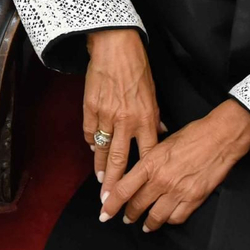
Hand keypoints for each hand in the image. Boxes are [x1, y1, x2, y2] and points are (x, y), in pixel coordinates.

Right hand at [84, 28, 160, 188]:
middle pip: (120, 160)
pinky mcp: (90, 107)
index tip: (140, 191)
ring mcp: (106, 114)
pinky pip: (90, 131)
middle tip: (110, 203)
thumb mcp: (153, 92)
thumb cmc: (137, 67)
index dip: (142, 175)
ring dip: (101, 168)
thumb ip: (154, 117)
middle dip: (115, 185)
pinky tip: (93, 149)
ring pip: (102, 150)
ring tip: (101, 184)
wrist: (114, 45)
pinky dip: (92, 142)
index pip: (146, 153)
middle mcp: (126, 120)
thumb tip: (159, 134)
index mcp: (146, 117)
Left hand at [100, 100, 249, 230]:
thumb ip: (148, 161)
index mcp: (150, 163)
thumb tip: (136, 174)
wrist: (220, 137)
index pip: (124, 189)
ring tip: (144, 224)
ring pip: (155, 217)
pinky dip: (168, 220)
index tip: (104, 212)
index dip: (111, 204)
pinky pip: (176, 218)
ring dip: (147, 222)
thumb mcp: (162, 143)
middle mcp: (161, 180)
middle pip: (137, 205)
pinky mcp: (194, 199)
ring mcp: (178, 191)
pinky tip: (165, 218)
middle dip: (128, 214)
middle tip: (125, 217)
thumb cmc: (192, 135)